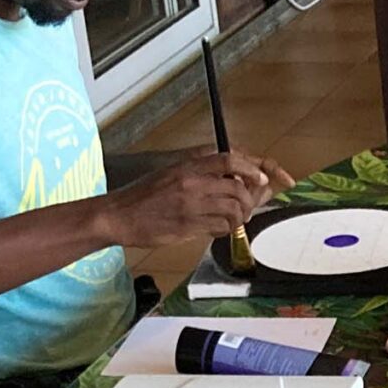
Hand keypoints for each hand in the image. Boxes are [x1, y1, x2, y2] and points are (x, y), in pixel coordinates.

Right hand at [104, 149, 292, 249]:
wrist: (118, 216)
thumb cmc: (145, 196)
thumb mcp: (172, 173)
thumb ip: (203, 173)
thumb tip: (237, 177)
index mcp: (188, 165)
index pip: (231, 159)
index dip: (256, 168)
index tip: (268, 178)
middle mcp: (192, 182)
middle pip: (239, 187)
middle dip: (251, 199)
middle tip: (248, 207)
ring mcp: (191, 205)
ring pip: (234, 209)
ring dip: (241, 217)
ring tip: (234, 220)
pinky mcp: (188, 225)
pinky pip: (221, 227)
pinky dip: (227, 229)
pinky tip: (219, 228)